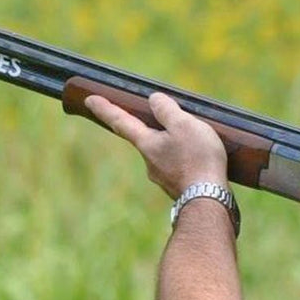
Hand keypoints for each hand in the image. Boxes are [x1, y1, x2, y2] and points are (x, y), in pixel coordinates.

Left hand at [85, 91, 227, 198]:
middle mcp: (149, 163)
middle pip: (146, 138)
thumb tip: (153, 101)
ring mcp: (163, 178)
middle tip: (168, 120)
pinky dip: (186, 160)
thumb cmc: (197, 159)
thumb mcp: (183, 124)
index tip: (89, 99)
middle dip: (153, 128)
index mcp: (146, 144)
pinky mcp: (177, 188)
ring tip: (198, 141)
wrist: (209, 201)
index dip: (105, 108)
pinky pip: (178, 167)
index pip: (121, 121)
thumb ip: (166, 109)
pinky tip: (201, 160)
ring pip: (165, 154)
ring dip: (175, 145)